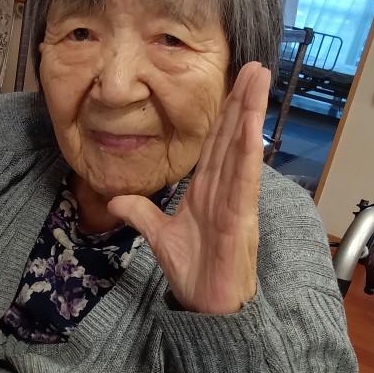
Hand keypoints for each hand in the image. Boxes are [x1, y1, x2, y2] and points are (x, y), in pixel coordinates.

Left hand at [108, 63, 270, 314]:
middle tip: (253, 65)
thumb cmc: (195, 272)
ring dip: (250, 112)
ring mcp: (236, 202)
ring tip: (258, 78)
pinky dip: (247, 152)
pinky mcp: (240, 219)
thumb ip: (141, 214)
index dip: (224, 114)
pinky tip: (251, 125)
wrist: (207, 308)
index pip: (216, 144)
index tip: (231, 84)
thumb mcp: (159, 236)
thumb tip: (115, 199)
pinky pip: (243, 181)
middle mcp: (225, 191)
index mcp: (208, 191)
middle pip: (233, 137)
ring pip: (242, 149)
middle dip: (242, 100)